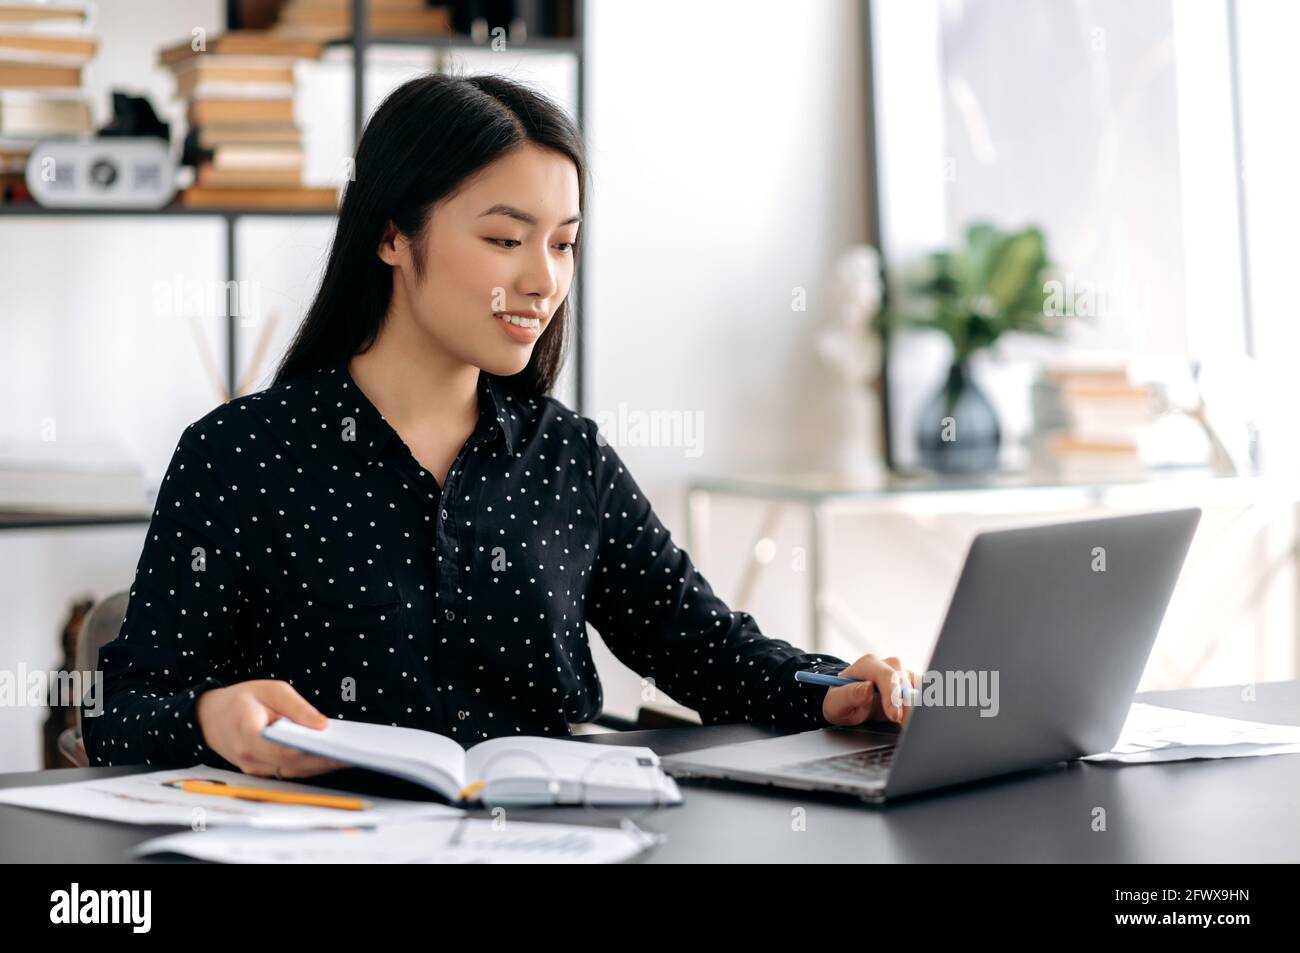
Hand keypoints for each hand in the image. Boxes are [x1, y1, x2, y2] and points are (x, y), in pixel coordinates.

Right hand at [196, 679, 348, 777]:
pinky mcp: (259, 772)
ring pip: (292, 772)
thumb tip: (323, 726)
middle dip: (325, 762)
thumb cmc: (242, 699)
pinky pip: (287, 770)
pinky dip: (308, 765)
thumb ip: (298, 708)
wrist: (209, 716)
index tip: (341, 750)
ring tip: (348, 756)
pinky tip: (330, 757)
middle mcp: (249, 758)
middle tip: (354, 755)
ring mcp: (253, 769)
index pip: (287, 750)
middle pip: (294, 765)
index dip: (316, 753)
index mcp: (249, 734)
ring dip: (320, 766)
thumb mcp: (271, 690)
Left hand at [822, 654, 918, 726]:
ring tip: (909, 724)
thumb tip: (867, 688)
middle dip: (906, 707)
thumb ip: (849, 695)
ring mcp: (902, 673)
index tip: (894, 716)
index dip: (893, 696)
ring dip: (916, 707)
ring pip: (918, 687)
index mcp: (868, 664)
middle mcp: (888, 665)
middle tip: (904, 728)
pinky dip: (925, 703)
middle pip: (905, 683)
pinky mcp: (912, 683)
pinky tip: (921, 717)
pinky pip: (926, 689)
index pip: (887, 676)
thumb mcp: (837, 703)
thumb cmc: (841, 702)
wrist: (847, 703)